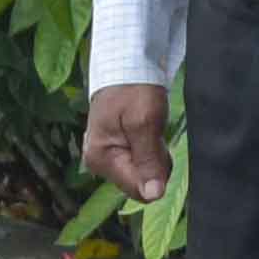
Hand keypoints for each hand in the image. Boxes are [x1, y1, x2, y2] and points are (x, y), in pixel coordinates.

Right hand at [80, 84, 173, 198]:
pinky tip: (148, 130)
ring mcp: (107, 155)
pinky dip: (150, 149)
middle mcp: (99, 162)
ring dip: (155, 156)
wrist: (126, 63)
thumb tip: (154, 195)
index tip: (158, 145)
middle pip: (140, 183)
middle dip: (155, 164)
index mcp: (100, 158)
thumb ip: (149, 160)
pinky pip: (141, 161)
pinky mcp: (116, 148)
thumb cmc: (133, 88)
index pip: (137, 189)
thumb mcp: (145, 122)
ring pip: (143, 173)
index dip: (156, 174)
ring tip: (151, 128)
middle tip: (154, 134)